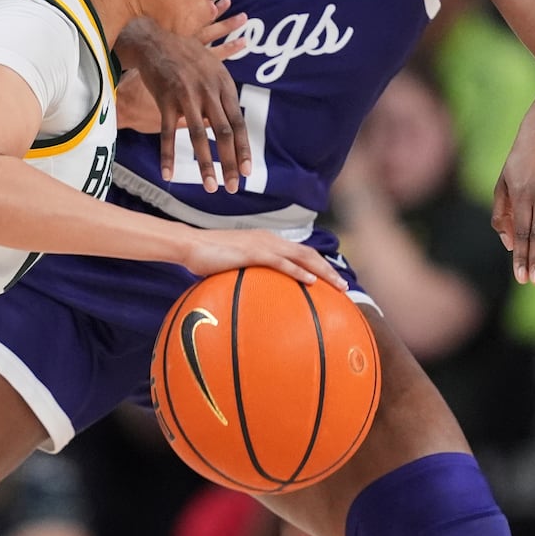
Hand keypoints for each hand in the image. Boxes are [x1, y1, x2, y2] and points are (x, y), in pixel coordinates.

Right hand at [118, 9, 251, 192]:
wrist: (155, 40)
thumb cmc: (186, 55)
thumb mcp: (212, 69)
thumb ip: (222, 96)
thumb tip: (231, 123)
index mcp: (224, 85)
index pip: (238, 124)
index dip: (243, 149)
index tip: (247, 172)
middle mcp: (209, 91)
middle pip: (223, 133)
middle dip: (230, 163)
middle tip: (233, 187)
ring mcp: (187, 95)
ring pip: (198, 136)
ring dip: (205, 164)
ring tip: (210, 186)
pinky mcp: (165, 99)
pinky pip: (167, 132)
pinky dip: (168, 155)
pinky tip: (169, 175)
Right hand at [178, 228, 348, 292]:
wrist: (190, 246)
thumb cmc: (207, 258)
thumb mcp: (232, 267)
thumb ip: (246, 276)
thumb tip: (252, 296)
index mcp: (266, 241)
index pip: (299, 252)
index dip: (319, 265)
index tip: (332, 280)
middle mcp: (269, 239)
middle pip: (308, 253)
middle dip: (329, 269)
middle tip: (344, 287)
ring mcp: (262, 244)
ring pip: (302, 256)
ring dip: (323, 270)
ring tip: (338, 286)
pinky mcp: (253, 252)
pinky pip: (282, 263)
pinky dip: (299, 272)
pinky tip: (311, 283)